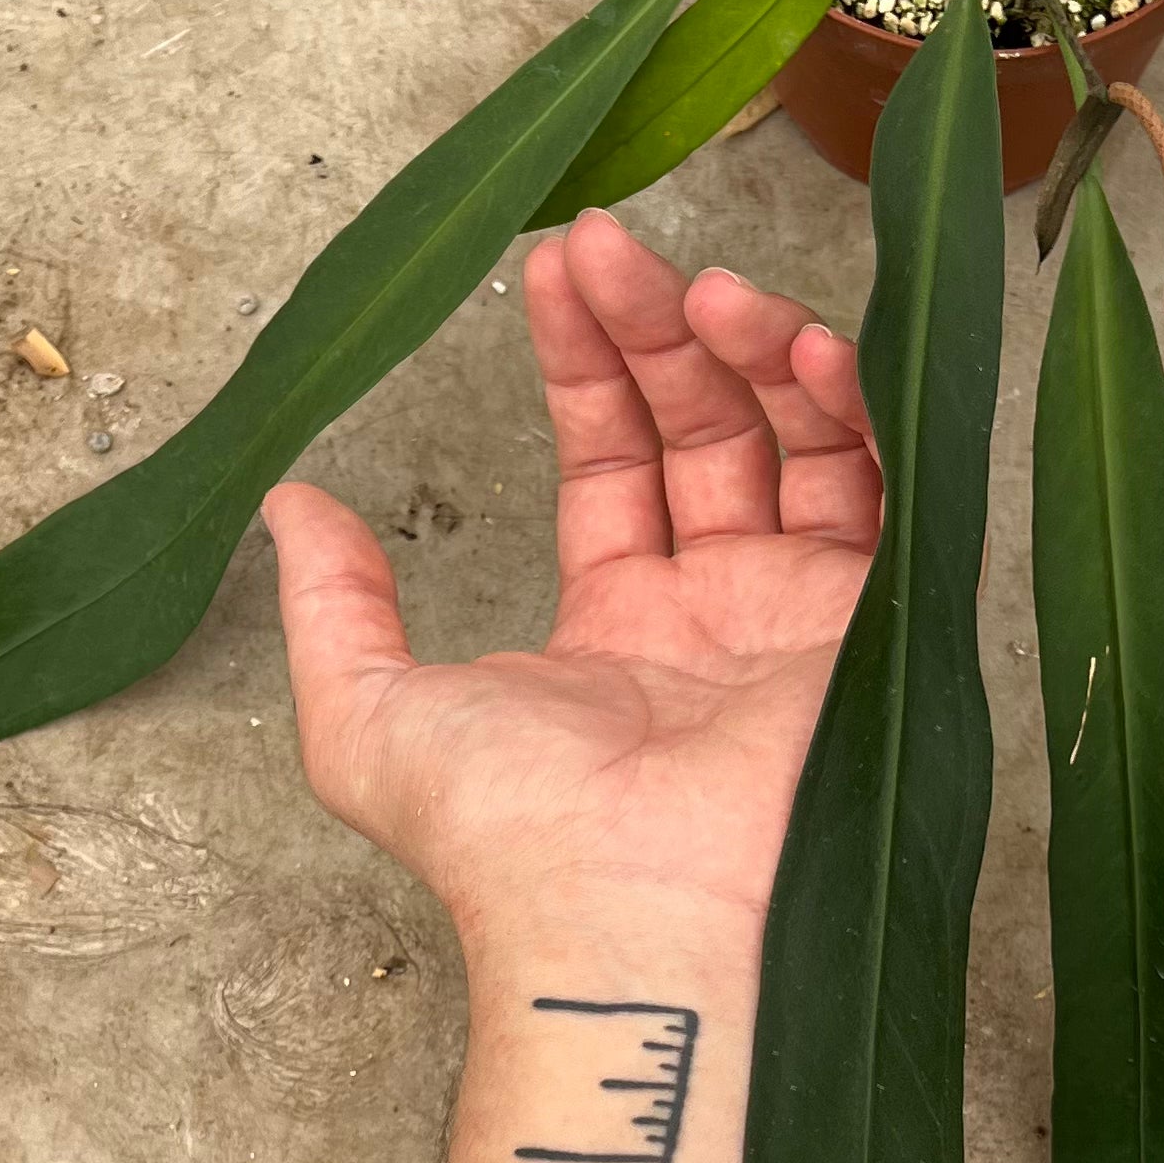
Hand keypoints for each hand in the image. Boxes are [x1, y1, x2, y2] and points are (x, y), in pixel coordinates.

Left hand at [265, 210, 879, 946]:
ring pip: (794, 443)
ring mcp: (796, 619)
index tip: (560, 266)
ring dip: (753, 350)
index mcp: (614, 631)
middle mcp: (713, 618)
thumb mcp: (366, 716)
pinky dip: (846, 407)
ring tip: (701, 288)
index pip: (614, 459)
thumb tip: (288, 509)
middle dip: (658, 329)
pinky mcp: (867, 627)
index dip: (589, 361)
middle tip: (615, 246)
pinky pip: (875, 490)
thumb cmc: (507, 842)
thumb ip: (332, 607)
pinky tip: (799, 344)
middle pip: (702, 430)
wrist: (627, 916)